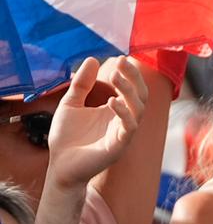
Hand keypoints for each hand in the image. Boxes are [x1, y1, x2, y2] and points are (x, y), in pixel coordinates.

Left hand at [46, 57, 145, 191]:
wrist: (60, 165)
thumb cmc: (67, 138)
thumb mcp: (71, 104)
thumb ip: (81, 84)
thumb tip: (92, 59)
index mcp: (116, 110)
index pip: (132, 88)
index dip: (130, 73)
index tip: (121, 58)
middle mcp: (124, 120)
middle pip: (141, 95)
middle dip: (134, 78)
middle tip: (122, 63)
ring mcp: (123, 133)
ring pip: (139, 109)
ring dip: (129, 91)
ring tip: (115, 76)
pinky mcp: (119, 145)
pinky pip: (129, 127)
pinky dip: (123, 112)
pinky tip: (111, 101)